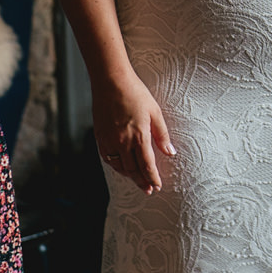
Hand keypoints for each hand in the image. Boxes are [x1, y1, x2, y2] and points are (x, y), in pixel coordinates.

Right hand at [92, 70, 174, 194]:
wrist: (111, 82)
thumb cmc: (136, 94)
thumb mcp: (155, 112)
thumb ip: (162, 135)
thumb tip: (171, 153)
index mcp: (139, 136)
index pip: (147, 165)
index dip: (152, 178)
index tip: (158, 186)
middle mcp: (122, 142)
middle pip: (133, 170)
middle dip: (142, 181)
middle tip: (149, 190)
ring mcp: (109, 140)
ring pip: (120, 166)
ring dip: (130, 176)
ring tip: (138, 181)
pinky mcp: (100, 137)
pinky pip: (108, 158)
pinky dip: (117, 166)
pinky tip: (122, 167)